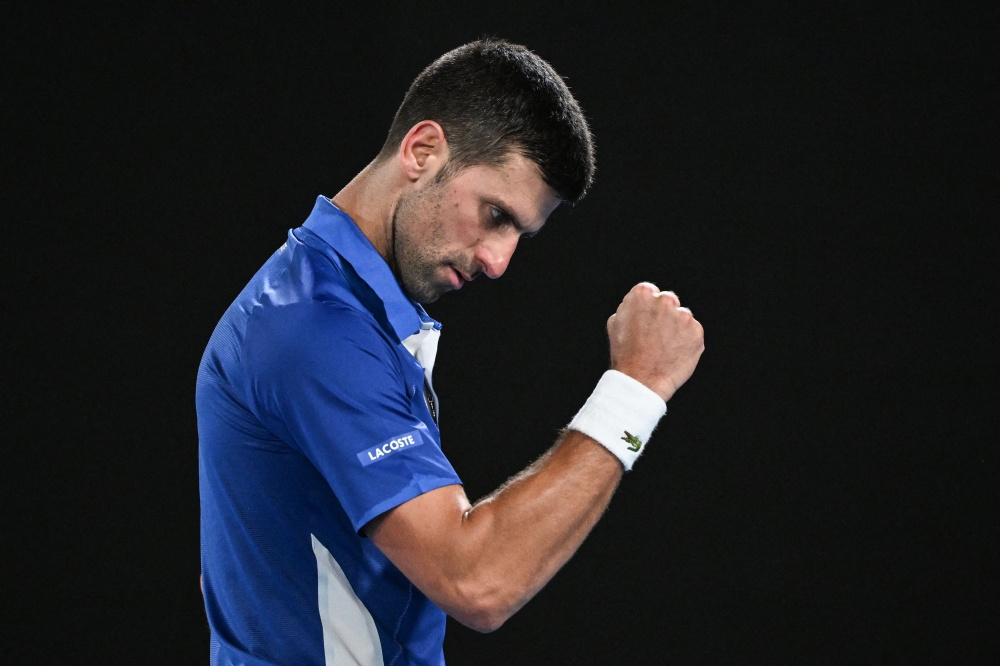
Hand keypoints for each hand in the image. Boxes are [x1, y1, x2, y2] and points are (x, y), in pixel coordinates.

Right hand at [607, 282, 704, 401]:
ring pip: (682, 317)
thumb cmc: (625, 354)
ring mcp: (683, 316)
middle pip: (668, 302)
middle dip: (664, 315)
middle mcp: (665, 300)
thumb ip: (630, 307)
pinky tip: (674, 353)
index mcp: (643, 294)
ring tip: (663, 348)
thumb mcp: (615, 323)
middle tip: (655, 336)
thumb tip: (640, 305)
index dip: (647, 309)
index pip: (651, 292)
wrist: (640, 380)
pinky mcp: (696, 331)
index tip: (645, 322)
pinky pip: (692, 332)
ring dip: (676, 329)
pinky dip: (686, 341)